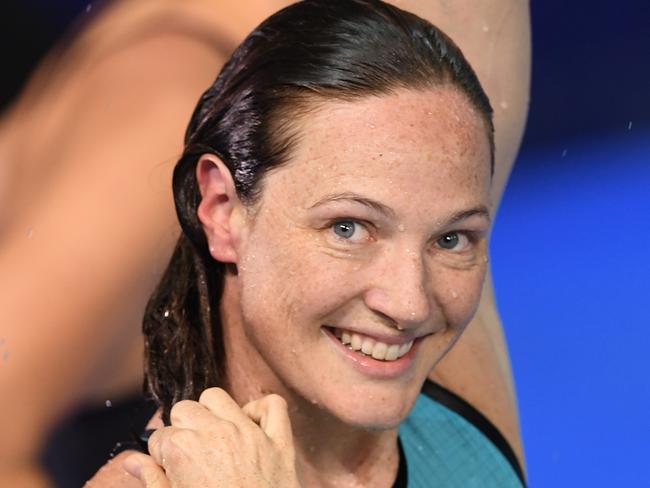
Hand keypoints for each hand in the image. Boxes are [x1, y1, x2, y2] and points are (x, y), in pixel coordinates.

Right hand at [122, 388, 300, 487]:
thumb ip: (151, 480)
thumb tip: (132, 460)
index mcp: (182, 449)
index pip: (160, 436)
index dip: (162, 455)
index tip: (170, 468)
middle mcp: (214, 432)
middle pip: (185, 409)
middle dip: (183, 428)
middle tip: (190, 454)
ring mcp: (248, 433)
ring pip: (219, 397)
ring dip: (213, 412)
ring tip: (214, 437)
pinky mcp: (278, 441)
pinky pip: (273, 405)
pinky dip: (262, 410)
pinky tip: (251, 426)